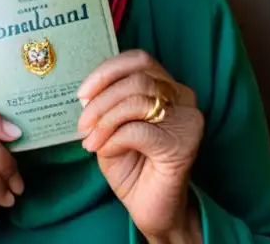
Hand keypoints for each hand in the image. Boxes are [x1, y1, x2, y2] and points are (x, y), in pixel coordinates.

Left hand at [77, 50, 203, 243]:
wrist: (151, 209)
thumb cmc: (132, 166)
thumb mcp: (111, 128)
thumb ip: (105, 105)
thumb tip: (87, 93)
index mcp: (167, 87)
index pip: (139, 60)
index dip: (107, 71)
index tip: (82, 93)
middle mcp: (183, 98)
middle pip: (137, 78)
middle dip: (101, 99)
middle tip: (83, 124)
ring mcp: (187, 119)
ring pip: (138, 100)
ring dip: (105, 120)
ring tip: (90, 140)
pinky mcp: (185, 143)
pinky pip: (139, 130)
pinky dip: (114, 138)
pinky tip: (106, 150)